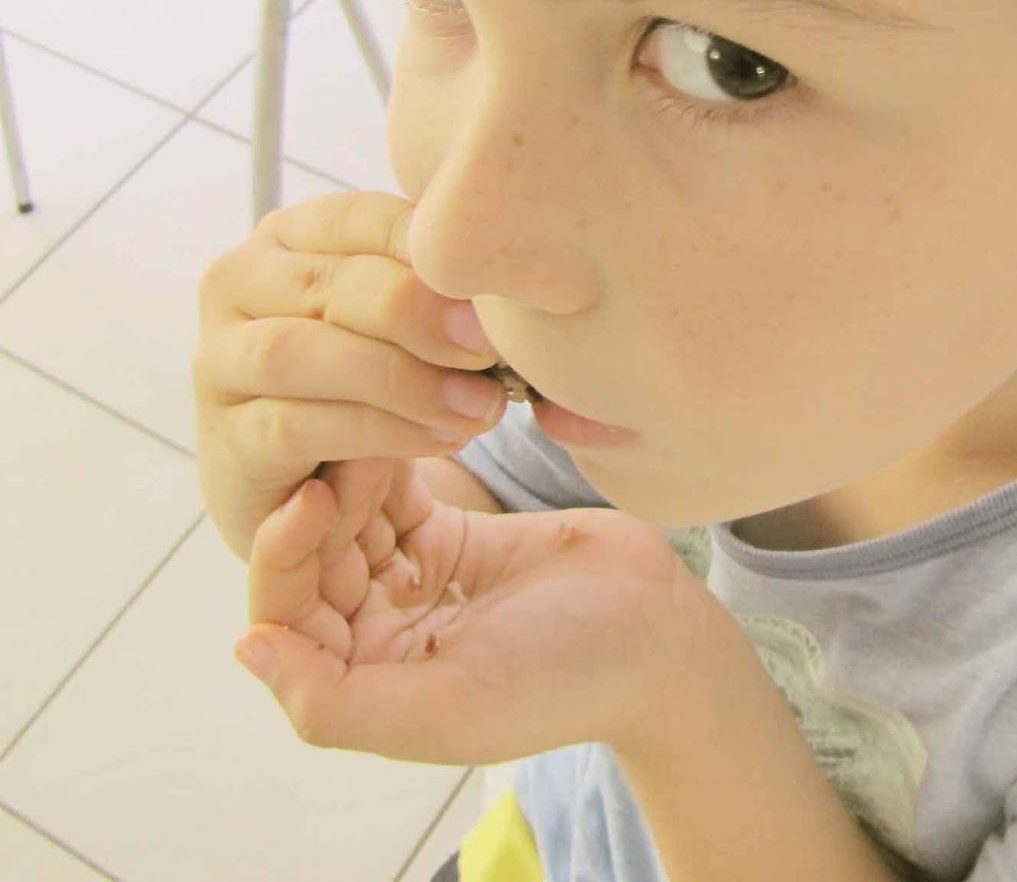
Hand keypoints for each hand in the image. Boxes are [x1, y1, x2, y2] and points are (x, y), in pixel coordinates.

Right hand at [192, 190, 509, 560]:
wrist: (331, 485)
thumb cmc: (383, 380)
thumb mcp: (415, 323)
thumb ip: (445, 291)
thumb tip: (517, 277)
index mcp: (291, 237)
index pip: (359, 217)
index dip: (428, 248)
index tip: (494, 290)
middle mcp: (239, 288)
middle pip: (325, 284)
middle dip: (415, 314)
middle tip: (487, 350)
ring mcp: (219, 366)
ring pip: (296, 354)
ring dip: (398, 380)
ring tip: (476, 410)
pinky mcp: (228, 444)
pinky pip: (291, 429)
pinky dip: (373, 432)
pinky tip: (439, 440)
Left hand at [234, 460, 732, 764]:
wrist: (658, 631)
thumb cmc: (562, 680)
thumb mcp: (447, 707)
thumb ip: (337, 699)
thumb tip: (246, 649)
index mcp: (362, 685)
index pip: (284, 611)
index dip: (285, 554)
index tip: (316, 495)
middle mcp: (374, 634)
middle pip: (310, 557)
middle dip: (321, 502)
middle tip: (354, 446)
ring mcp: (410, 582)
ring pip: (347, 518)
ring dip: (354, 472)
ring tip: (381, 424)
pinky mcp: (447, 536)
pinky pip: (395, 492)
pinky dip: (390, 460)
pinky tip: (402, 421)